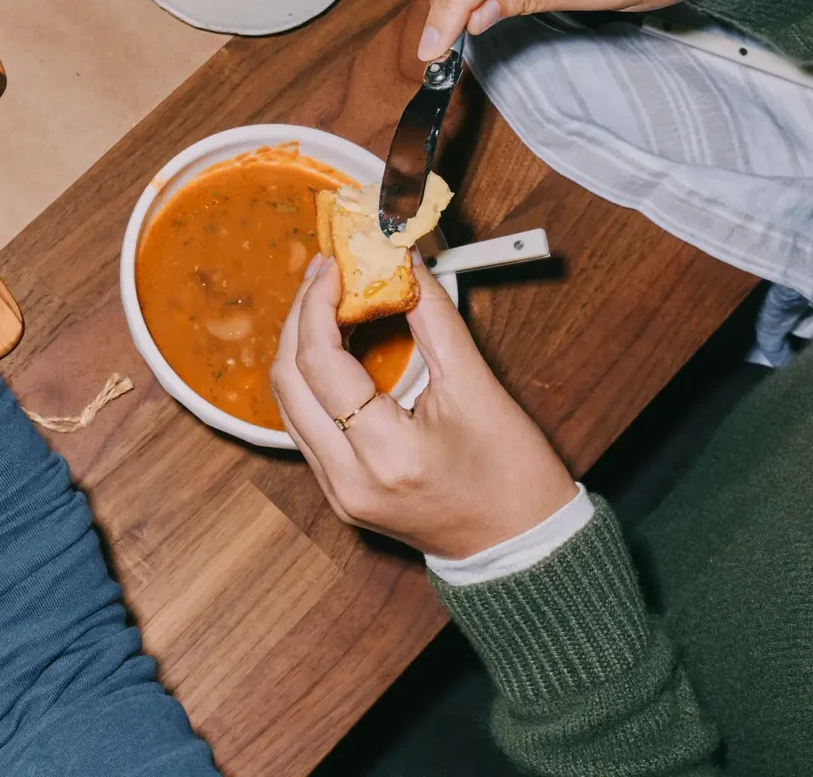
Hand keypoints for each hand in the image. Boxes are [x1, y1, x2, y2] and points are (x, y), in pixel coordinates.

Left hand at [271, 256, 576, 558]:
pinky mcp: (339, 494)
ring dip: (299, 349)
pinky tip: (331, 348)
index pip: (319, 363)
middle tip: (325, 276)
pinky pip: (304, 426)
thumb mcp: (477, 388)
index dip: (317, 304)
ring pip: (288, 404)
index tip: (333, 265)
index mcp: (386, 455)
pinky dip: (310, 381)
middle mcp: (347, 479)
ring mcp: (338, 492)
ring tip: (327, 303)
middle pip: (287, 381)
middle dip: (299, 319)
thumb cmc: (514, 476)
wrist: (525, 548)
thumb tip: (403, 264)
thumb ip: (432, 319)